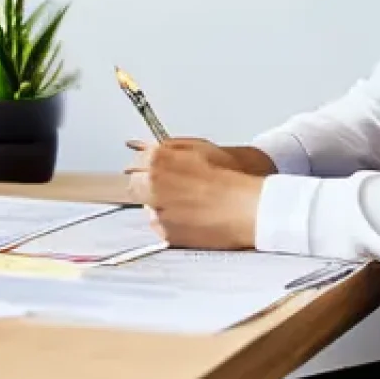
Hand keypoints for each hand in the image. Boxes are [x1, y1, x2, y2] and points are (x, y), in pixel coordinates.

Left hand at [124, 138, 264, 249]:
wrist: (246, 206)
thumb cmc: (228, 176)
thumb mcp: (198, 147)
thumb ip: (167, 146)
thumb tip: (142, 145)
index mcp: (158, 160)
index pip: (135, 162)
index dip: (146, 165)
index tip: (154, 169)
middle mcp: (152, 185)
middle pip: (134, 185)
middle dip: (147, 184)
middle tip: (171, 186)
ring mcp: (157, 210)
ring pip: (148, 206)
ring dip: (160, 203)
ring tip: (189, 201)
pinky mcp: (166, 233)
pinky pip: (159, 225)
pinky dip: (170, 221)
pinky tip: (192, 215)